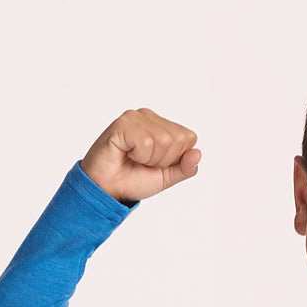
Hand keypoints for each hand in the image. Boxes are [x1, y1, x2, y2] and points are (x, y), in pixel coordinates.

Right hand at [80, 108, 200, 204]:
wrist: (108, 189)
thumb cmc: (133, 179)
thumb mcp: (167, 177)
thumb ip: (185, 168)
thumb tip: (198, 153)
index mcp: (162, 126)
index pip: (189, 138)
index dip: (175, 159)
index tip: (156, 164)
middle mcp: (150, 117)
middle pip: (178, 139)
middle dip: (163, 160)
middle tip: (142, 162)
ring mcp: (135, 117)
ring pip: (163, 140)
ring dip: (149, 159)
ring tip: (133, 158)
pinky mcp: (122, 123)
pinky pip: (145, 142)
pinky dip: (138, 155)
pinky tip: (126, 153)